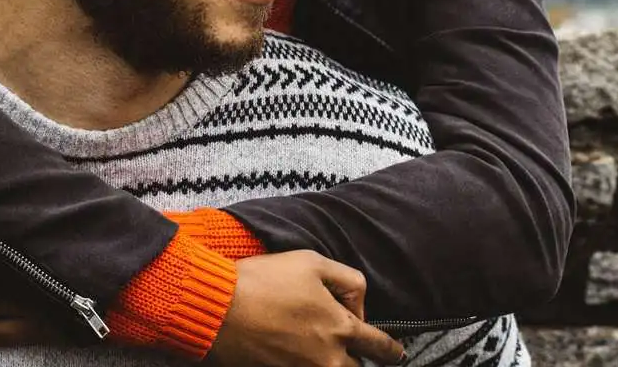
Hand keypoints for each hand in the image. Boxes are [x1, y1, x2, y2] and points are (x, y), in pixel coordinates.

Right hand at [208, 251, 404, 366]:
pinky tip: (297, 349)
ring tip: (321, 346)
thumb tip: (358, 300)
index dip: (391, 350)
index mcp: (340, 327)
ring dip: (334, 361)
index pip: (379, 346)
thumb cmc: (264, 280)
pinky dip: (308, 363)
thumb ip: (347, 279)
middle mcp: (328, 358)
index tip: (396, 353)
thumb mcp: (312, 262)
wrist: (221, 307)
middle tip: (355, 350)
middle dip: (358, 359)